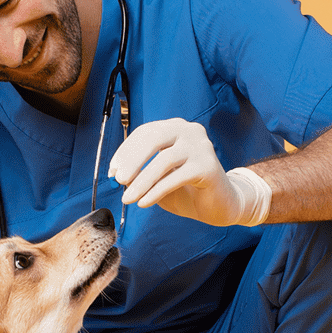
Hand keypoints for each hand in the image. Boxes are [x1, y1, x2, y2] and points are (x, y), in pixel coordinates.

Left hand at [109, 118, 266, 225]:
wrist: (219, 205)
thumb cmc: (184, 189)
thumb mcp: (156, 178)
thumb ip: (139, 172)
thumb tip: (117, 174)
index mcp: (175, 128)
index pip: (145, 133)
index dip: (125, 152)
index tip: (112, 172)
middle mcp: (189, 130)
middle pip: (153, 139)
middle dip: (132, 161)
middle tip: (118, 180)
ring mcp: (201, 146)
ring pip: (164, 160)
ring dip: (141, 181)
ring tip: (128, 199)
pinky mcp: (208, 166)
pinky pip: (176, 177)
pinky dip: (156, 191)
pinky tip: (144, 203)